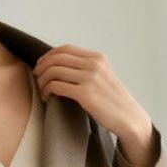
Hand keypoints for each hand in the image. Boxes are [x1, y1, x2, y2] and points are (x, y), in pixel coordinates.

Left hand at [33, 45, 155, 163]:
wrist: (129, 118)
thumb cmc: (113, 101)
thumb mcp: (103, 76)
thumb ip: (87, 68)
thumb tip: (60, 65)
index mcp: (98, 58)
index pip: (65, 48)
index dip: (48, 55)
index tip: (41, 65)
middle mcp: (94, 65)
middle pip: (57, 58)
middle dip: (42, 66)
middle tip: (37, 76)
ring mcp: (90, 79)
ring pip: (54, 71)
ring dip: (43, 80)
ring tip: (43, 90)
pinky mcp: (86, 94)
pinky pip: (56, 86)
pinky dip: (47, 91)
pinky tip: (47, 98)